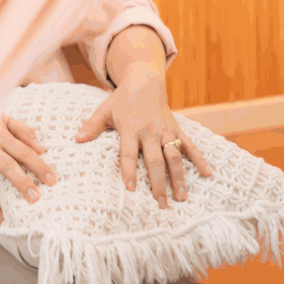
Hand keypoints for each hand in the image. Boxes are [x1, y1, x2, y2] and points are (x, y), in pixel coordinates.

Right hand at [0, 116, 57, 224]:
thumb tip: (40, 148)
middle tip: (34, 198)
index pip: (24, 152)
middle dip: (22, 183)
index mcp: (0, 135)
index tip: (52, 180)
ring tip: (0, 219)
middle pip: (7, 166)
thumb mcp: (3, 118)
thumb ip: (22, 131)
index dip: (39, 166)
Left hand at [76, 68, 212, 209]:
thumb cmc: (122, 99)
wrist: (145, 79)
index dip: (129, 172)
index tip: (132, 190)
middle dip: (158, 183)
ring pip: (174, 157)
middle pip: (155, 161)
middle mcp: (150, 132)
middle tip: (161, 204)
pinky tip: (207, 174)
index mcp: (130, 129)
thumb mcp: (104, 110)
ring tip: (181, 198)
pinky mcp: (177, 128)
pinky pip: (190, 145)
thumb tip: (76, 139)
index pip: (128, 154)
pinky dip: (200, 159)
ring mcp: (166, 130)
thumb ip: (91, 126)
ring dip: (179, 178)